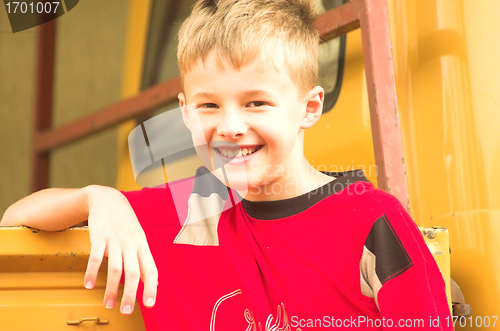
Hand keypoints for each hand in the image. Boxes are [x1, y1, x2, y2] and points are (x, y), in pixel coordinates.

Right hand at [82, 185, 157, 314]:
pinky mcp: (99, 236)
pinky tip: (89, 285)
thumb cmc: (125, 223)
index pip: (151, 269)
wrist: (108, 199)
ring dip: (110, 288)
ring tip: (108, 304)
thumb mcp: (139, 239)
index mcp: (143, 246)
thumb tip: (154, 282)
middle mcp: (131, 243)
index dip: (151, 287)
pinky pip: (96, 257)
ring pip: (115, 268)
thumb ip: (145, 260)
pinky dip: (92, 272)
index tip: (150, 304)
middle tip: (126, 311)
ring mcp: (115, 240)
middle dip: (130, 293)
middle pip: (133, 272)